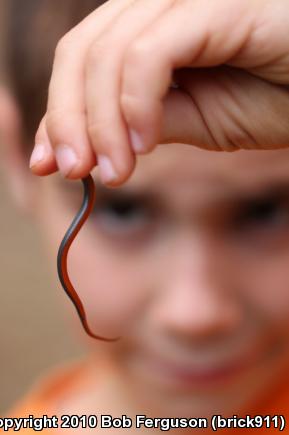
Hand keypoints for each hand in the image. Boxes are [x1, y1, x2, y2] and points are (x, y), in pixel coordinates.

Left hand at [30, 0, 288, 185]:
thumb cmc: (271, 98)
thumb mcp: (191, 121)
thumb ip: (137, 125)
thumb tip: (83, 146)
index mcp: (147, 29)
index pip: (79, 63)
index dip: (57, 114)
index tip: (47, 164)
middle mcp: (158, 4)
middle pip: (80, 54)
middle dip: (67, 121)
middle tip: (74, 174)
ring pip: (108, 55)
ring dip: (102, 125)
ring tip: (114, 173)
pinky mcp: (215, 5)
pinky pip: (151, 54)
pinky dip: (137, 104)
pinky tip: (145, 144)